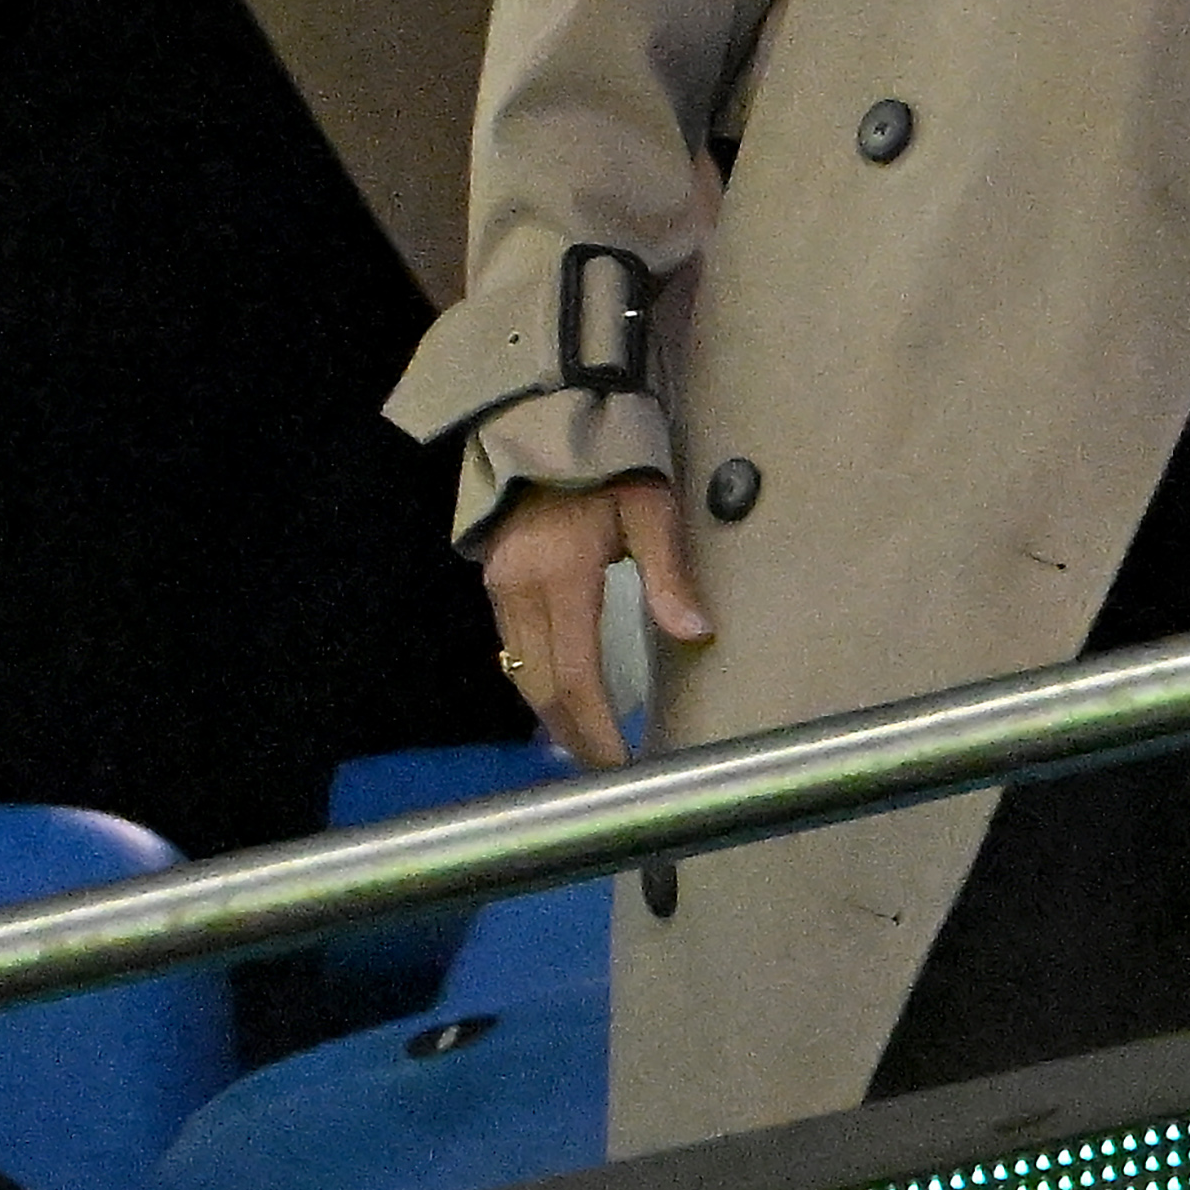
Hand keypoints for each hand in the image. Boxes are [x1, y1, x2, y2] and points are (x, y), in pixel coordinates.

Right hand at [481, 475, 712, 768]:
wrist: (549, 419)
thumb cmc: (613, 463)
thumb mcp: (652, 508)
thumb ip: (669, 573)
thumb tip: (696, 632)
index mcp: (562, 576)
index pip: (576, 674)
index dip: (597, 727)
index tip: (622, 764)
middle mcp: (520, 591)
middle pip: (542, 686)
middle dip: (574, 735)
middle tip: (608, 771)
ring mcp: (499, 589)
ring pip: (520, 673)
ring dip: (553, 716)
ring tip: (588, 746)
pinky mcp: (493, 583)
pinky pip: (511, 651)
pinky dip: (538, 684)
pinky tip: (561, 701)